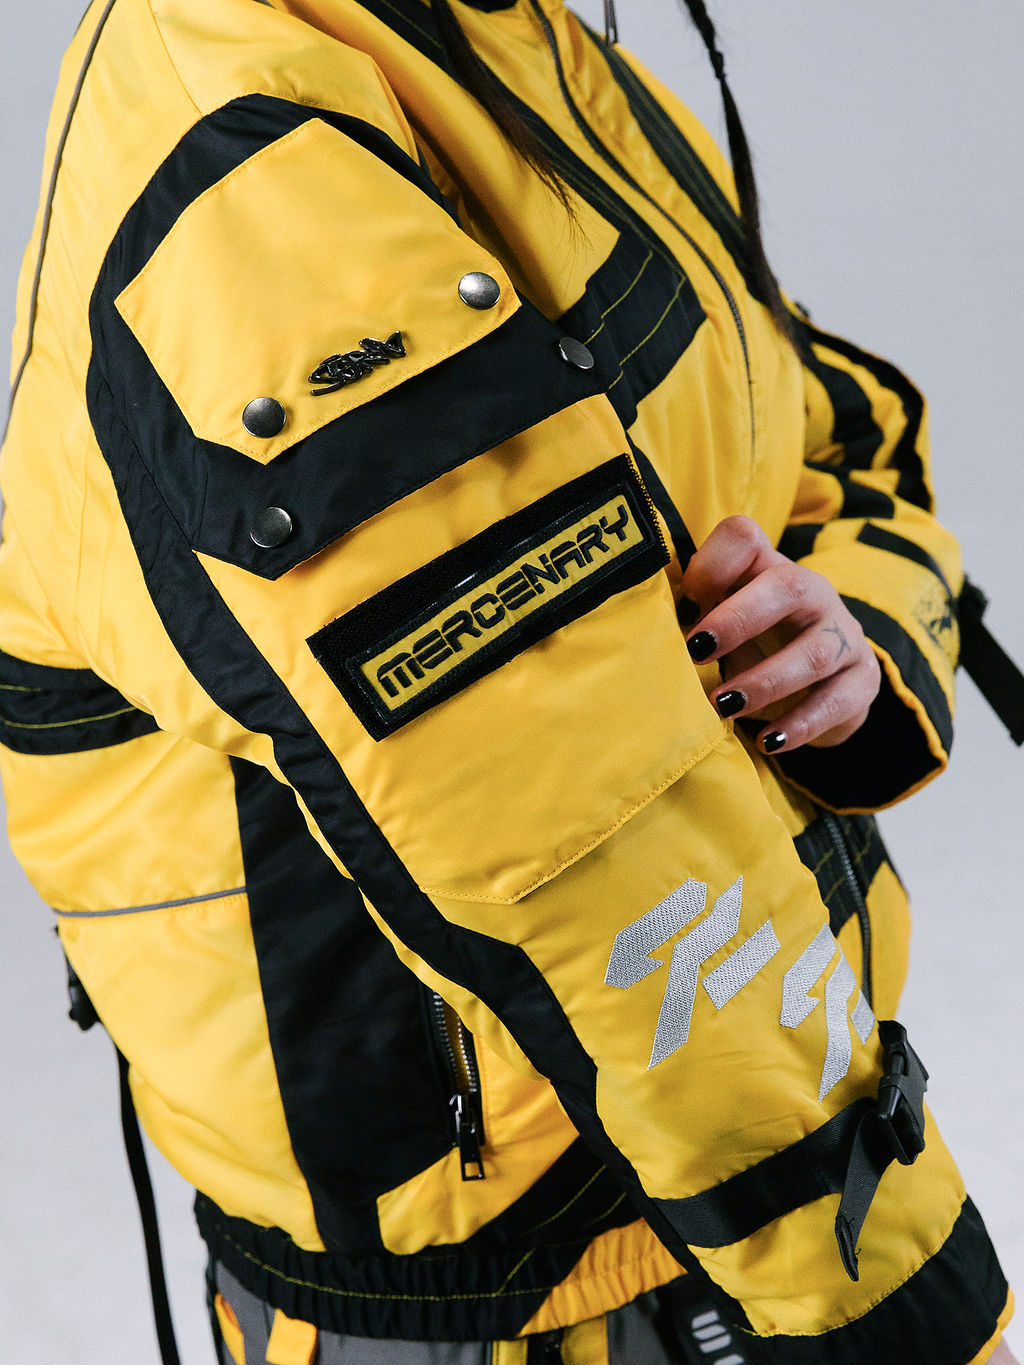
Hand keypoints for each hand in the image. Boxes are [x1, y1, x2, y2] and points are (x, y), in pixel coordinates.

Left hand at [679, 516, 880, 754]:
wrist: (819, 681)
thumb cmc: (751, 643)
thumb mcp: (719, 622)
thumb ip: (691, 615)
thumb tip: (646, 631)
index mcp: (765, 566)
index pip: (743, 537)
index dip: (710, 564)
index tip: (683, 604)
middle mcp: (810, 591)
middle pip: (787, 585)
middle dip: (739, 619)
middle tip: (696, 652)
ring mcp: (843, 633)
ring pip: (815, 652)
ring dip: (765, 682)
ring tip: (724, 707)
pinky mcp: (863, 678)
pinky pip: (838, 700)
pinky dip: (800, 724)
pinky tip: (768, 741)